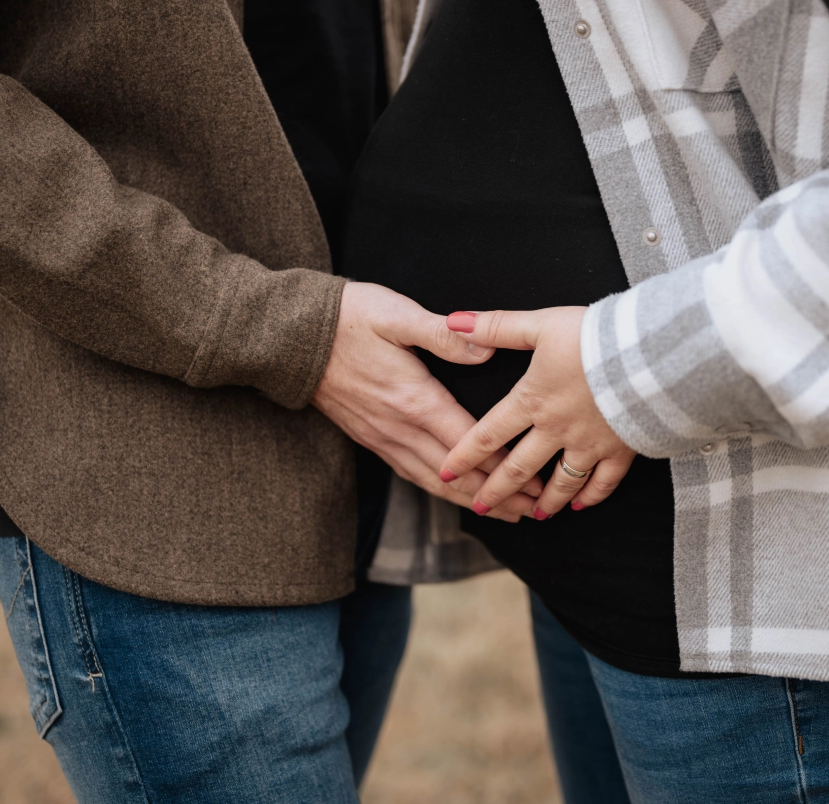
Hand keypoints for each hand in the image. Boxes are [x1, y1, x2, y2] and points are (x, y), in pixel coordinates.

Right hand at [311, 283, 539, 521]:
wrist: (291, 336)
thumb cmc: (347, 318)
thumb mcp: (397, 314)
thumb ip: (444, 335)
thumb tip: (486, 348)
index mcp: (414, 399)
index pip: (469, 445)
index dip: (505, 468)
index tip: (537, 484)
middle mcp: (399, 427)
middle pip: (457, 475)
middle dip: (499, 495)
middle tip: (537, 510)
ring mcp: (382, 436)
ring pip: (434, 482)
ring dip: (472, 501)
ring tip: (507, 514)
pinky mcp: (369, 437)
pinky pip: (411, 473)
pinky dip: (440, 491)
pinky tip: (454, 496)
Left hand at [440, 307, 635, 518]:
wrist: (650, 355)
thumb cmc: (595, 337)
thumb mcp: (541, 324)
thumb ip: (497, 326)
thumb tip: (454, 321)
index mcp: (532, 400)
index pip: (488, 434)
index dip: (464, 456)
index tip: (445, 474)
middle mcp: (556, 429)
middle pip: (519, 467)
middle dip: (496, 490)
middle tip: (480, 507)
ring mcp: (589, 444)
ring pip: (560, 481)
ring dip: (543, 501)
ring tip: (531, 514)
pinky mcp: (621, 449)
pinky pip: (603, 481)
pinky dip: (591, 495)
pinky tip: (580, 504)